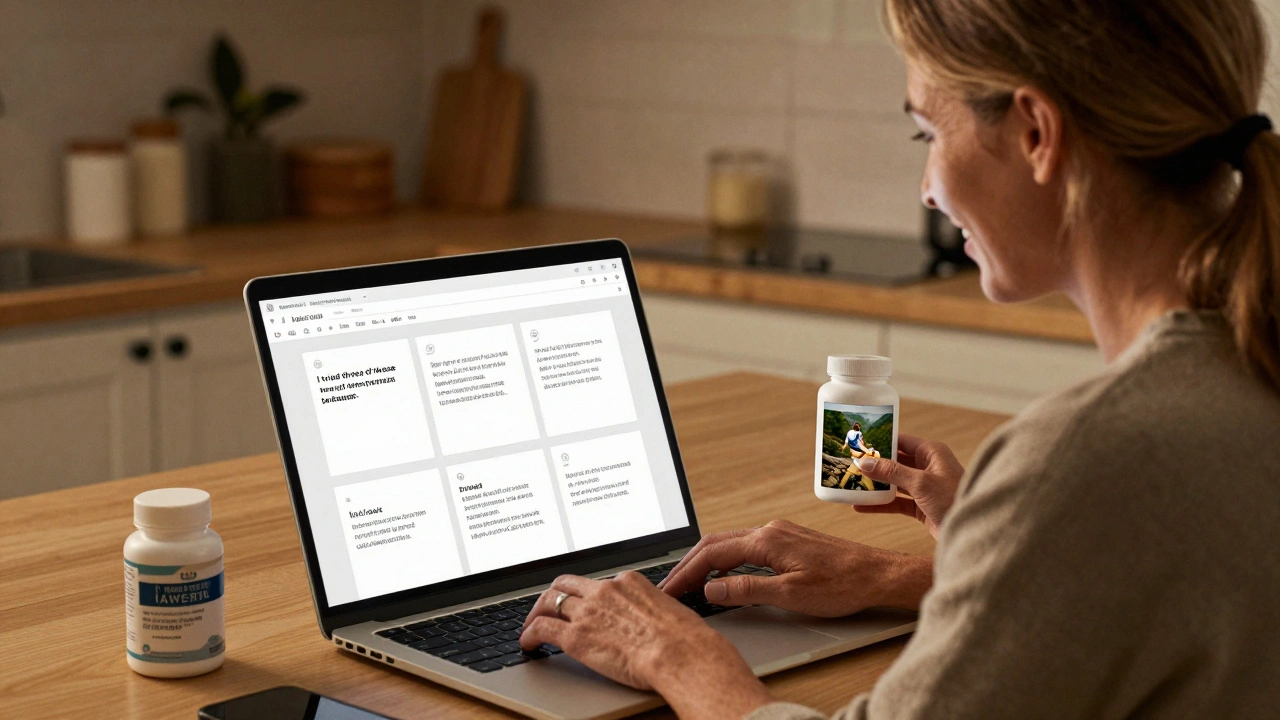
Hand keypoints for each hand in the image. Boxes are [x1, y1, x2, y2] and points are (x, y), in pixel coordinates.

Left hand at [520, 572, 772, 719]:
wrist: (680, 653)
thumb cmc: (684, 639)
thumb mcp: (670, 610)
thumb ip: (652, 609)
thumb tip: (652, 620)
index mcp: (629, 582)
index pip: (597, 582)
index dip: (586, 594)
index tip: (582, 602)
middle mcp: (605, 591)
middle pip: (567, 584)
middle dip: (554, 594)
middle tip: (548, 606)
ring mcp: (588, 612)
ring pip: (549, 601)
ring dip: (537, 612)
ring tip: (531, 624)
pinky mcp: (576, 636)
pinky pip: (542, 628)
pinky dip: (529, 633)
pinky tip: (527, 643)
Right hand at [658, 519, 931, 615]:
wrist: (877, 574)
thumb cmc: (843, 584)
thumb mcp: (790, 595)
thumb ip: (747, 590)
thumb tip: (713, 589)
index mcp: (767, 540)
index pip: (713, 554)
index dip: (687, 572)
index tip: (671, 588)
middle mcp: (770, 530)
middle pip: (716, 542)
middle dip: (689, 563)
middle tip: (671, 585)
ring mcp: (780, 532)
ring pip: (730, 542)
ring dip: (706, 560)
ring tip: (690, 580)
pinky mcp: (789, 539)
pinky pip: (746, 544)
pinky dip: (726, 558)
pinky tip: (724, 572)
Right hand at [853, 433, 964, 538]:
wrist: (973, 531)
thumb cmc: (953, 499)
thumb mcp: (920, 483)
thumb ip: (891, 472)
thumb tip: (864, 462)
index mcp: (932, 453)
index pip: (902, 441)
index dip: (881, 441)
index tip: (859, 443)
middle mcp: (928, 467)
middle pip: (895, 462)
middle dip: (874, 465)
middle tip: (849, 464)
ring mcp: (924, 488)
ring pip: (894, 483)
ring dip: (874, 485)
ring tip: (851, 484)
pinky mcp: (921, 506)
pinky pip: (896, 502)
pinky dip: (879, 504)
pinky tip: (860, 506)